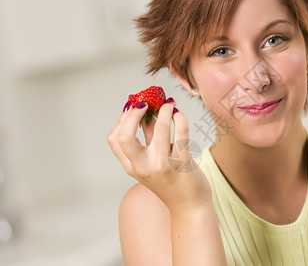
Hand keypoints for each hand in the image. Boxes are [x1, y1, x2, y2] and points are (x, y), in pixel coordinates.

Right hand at [107, 99, 211, 213]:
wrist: (190, 206)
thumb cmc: (172, 180)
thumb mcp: (153, 161)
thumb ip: (148, 138)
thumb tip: (149, 112)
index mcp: (132, 167)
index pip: (115, 139)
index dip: (122, 119)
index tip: (133, 107)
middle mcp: (143, 167)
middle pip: (125, 136)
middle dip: (134, 114)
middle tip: (146, 103)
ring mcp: (162, 166)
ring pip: (159, 127)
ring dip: (164, 110)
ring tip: (169, 104)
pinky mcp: (182, 163)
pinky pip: (180, 132)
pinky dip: (180, 118)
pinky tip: (179, 116)